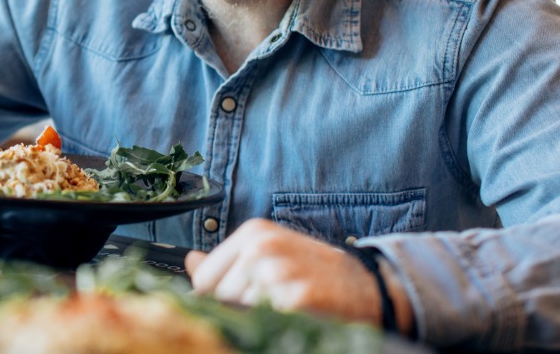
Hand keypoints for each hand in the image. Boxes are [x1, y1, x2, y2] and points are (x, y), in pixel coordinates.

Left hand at [185, 219, 413, 332]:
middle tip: (273, 305)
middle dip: (239, 310)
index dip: (218, 299)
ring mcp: (277, 273)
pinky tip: (293, 317)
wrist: (369, 289)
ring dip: (258, 319)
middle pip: (218, 299)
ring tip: (284, 310)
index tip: (242, 302)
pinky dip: (275, 327)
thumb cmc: (316, 274)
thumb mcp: (272, 255)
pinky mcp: (293, 299)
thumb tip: (190, 260)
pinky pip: (263, 324)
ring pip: (238, 314)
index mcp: (254, 233)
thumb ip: (229, 261)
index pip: (205, 279)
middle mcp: (261, 248)